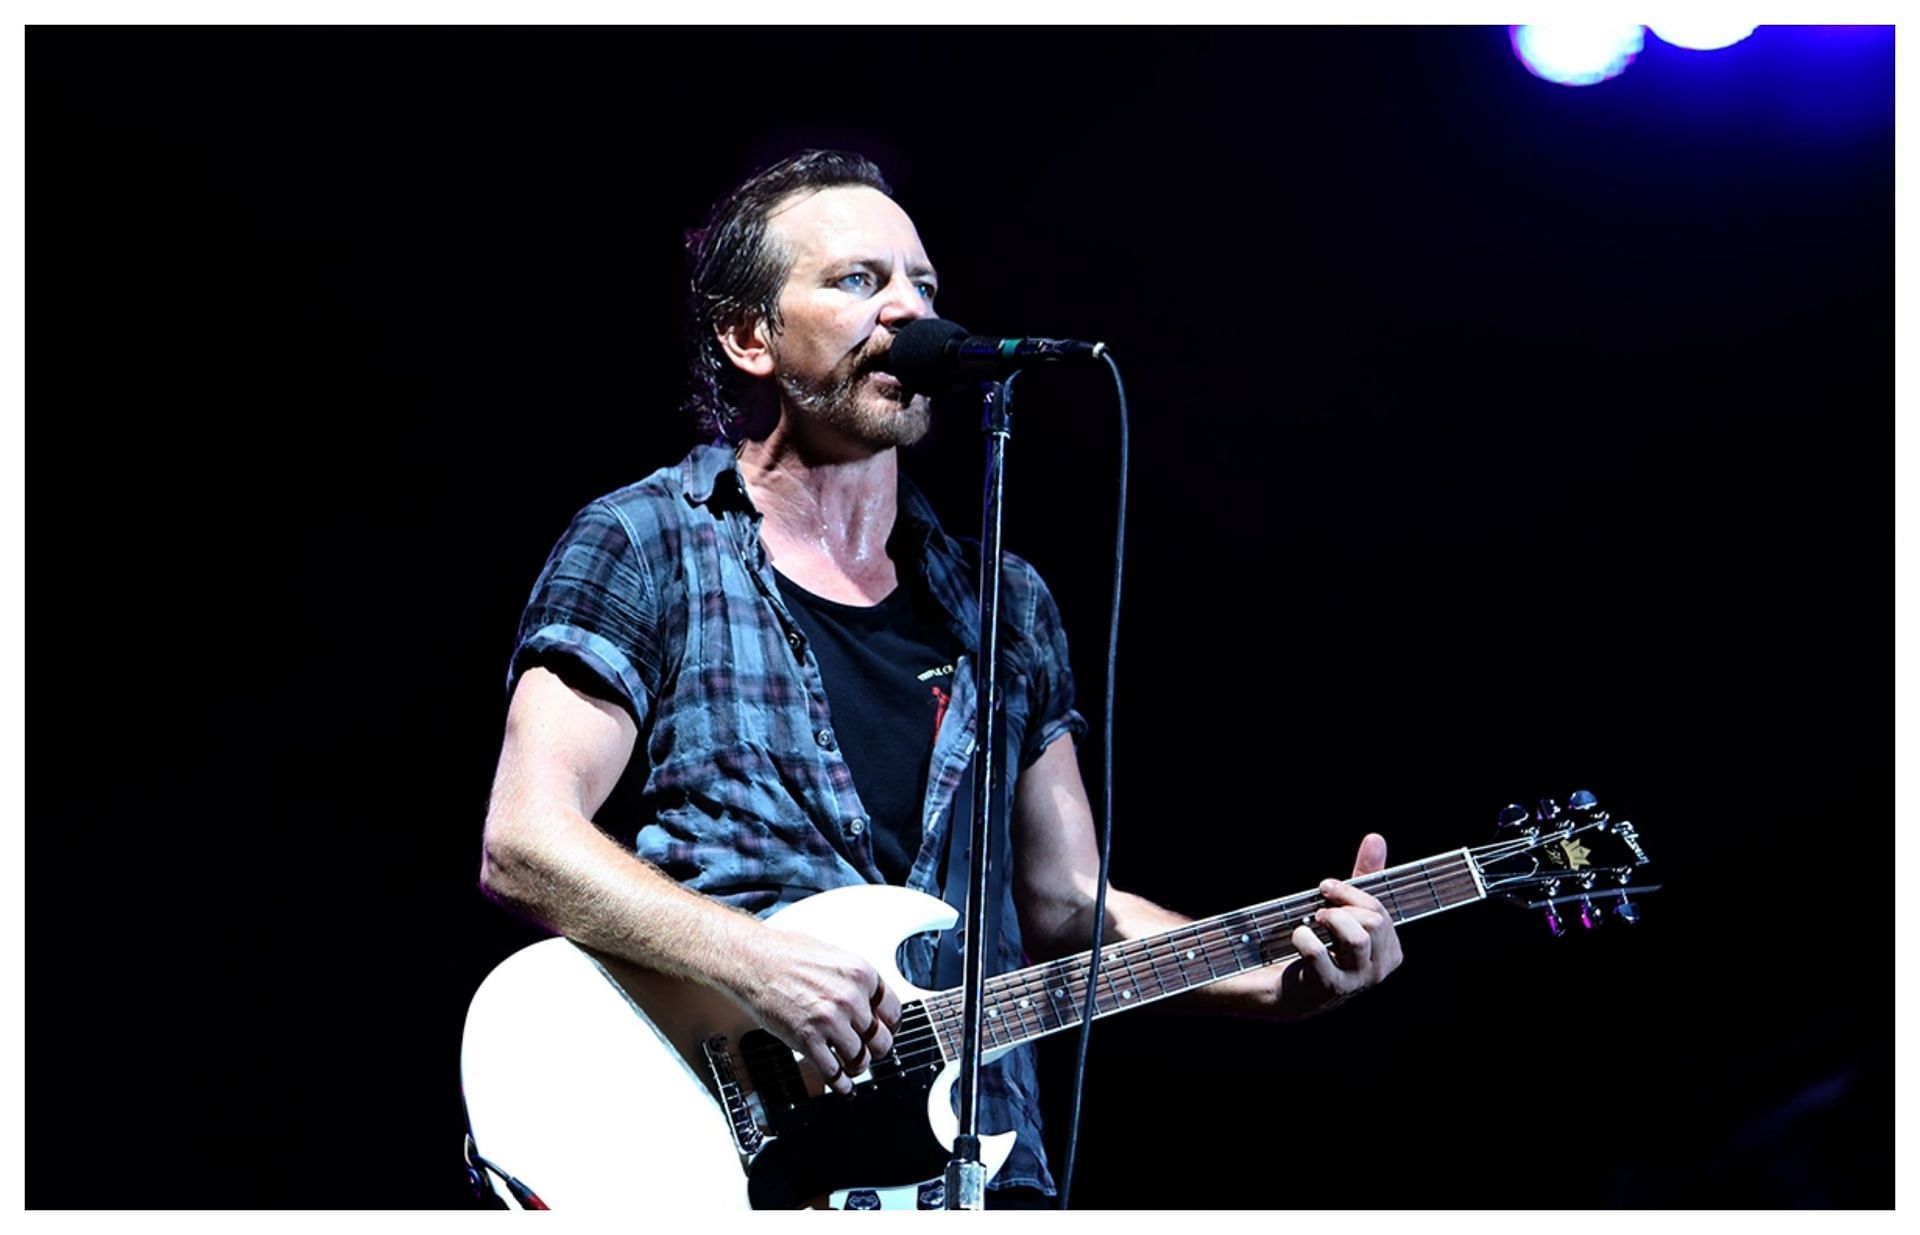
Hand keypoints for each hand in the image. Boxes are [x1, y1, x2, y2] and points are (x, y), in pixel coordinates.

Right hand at [729, 926, 900, 1095]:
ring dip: (857, 1066)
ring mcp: (829, 1021)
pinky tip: (840, 1083)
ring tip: (852, 1066)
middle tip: (868, 1051)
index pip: (893, 1012)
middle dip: (875, 1049)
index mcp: (861, 974)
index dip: (890, 1027)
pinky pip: (833, 1073)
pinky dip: (839, 1083)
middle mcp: (850, 998)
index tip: (885, 1033)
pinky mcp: (807, 1040)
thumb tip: (867, 1001)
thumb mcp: (834, 957)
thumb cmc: (785, 953)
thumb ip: (854, 981)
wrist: (751, 959)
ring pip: (860, 1059)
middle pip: (880, 1040)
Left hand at [1277, 832, 1404, 1018]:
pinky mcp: (1327, 989)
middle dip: (1342, 906)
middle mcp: (1379, 969)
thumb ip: (1362, 876)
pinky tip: (1298, 938)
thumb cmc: (1318, 946)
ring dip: (1330, 920)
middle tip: (1319, 908)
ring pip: (1357, 938)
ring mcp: (1355, 982)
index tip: (1327, 887)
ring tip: (1313, 922)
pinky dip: (1303, 937)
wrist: (1281, 988)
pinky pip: (1319, 954)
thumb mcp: (1343, 909)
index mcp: (1389, 950)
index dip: (1351, 893)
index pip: (1381, 912)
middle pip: (1374, 922)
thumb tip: (1376, 839)